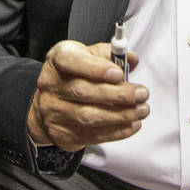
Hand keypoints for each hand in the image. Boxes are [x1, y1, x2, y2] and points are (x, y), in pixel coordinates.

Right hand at [26, 40, 148, 151]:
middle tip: (141, 94)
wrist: (48, 103)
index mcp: (58, 60)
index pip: (71, 61)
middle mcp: (52, 86)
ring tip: (141, 110)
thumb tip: (131, 59)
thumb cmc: (73, 74)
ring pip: (89, 116)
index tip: (119, 73)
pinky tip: (132, 124)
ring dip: (121, 115)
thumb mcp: (87, 55)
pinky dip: (117, 131)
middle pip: (83, 91)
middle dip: (118, 94)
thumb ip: (109, 54)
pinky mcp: (62, 133)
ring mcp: (55, 112)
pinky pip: (92, 135)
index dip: (96, 68)